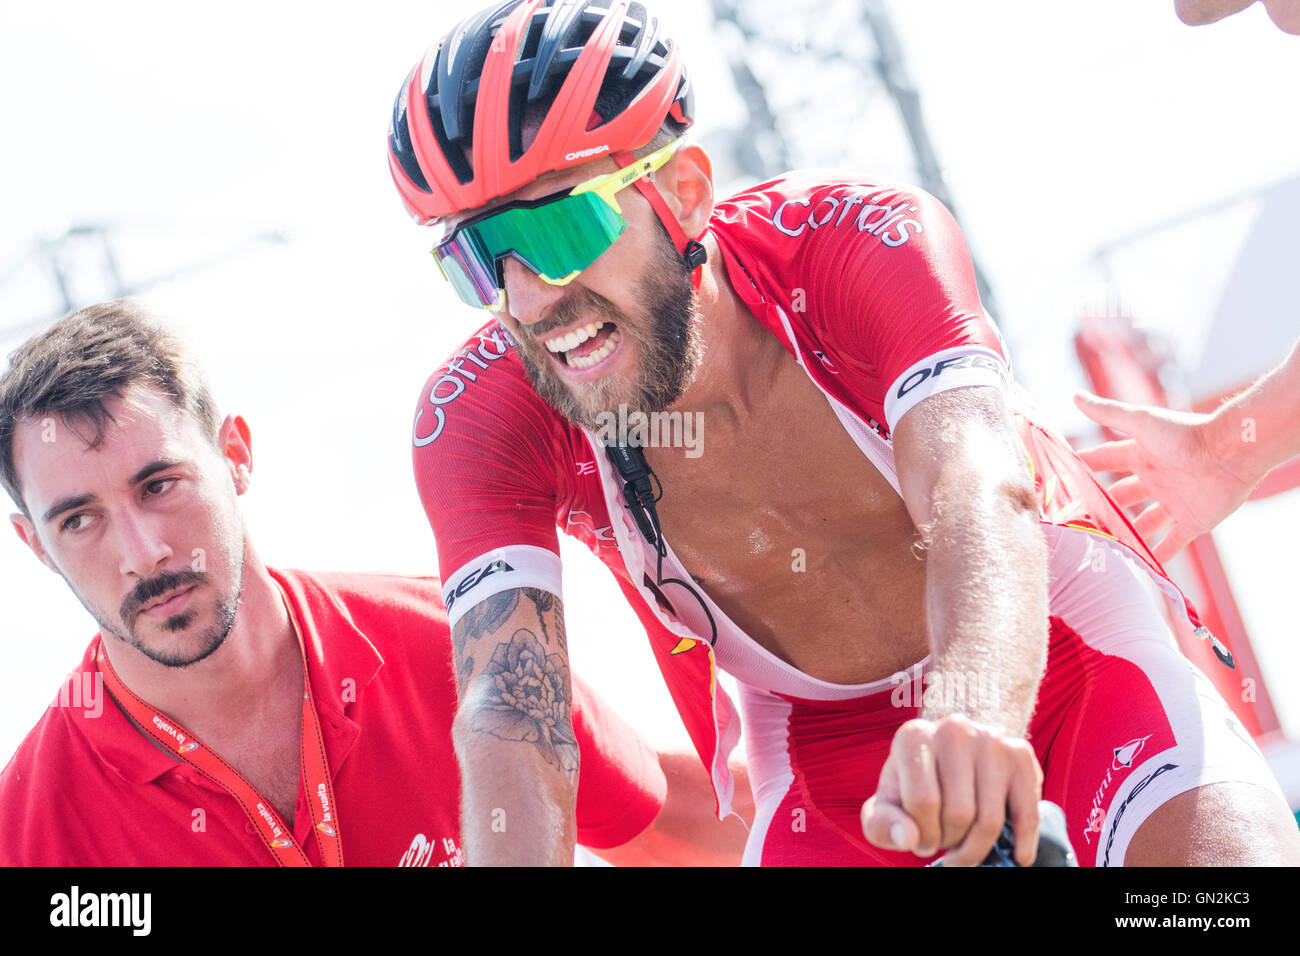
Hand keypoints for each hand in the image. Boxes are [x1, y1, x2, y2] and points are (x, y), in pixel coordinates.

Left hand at [860, 715, 1042, 865]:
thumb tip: (908, 838)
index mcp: (914, 736)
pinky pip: (1026, 813)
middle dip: (951, 842)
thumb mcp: (888, 804)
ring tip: (965, 845)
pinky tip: (1018, 857)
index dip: (924, 835)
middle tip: (946, 842)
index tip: (923, 841)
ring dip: (978, 847)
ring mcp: (991, 738)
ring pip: (990, 820)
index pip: (923, 802)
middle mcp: (953, 729)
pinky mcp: (1020, 753)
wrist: (952, 755)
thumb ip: (883, 824)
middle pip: (959, 814)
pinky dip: (1024, 843)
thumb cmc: (915, 785)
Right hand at [1072, 392, 1256, 561]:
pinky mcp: (1192, 521)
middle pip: (1121, 497)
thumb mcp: (1140, 421)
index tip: (1061, 479)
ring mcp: (1173, 501)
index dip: (1084, 469)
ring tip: (1101, 547)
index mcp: (1141, 455)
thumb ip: (1107, 412)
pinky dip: (1158, 555)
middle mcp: (1155, 478)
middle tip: (1076, 521)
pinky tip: (1140, 567)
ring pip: (1143, 522)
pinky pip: (1172, 542)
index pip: (1105, 462)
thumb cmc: (1185, 433)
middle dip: (1101, 508)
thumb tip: (1074, 396)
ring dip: (1126, 534)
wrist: (1230, 452)